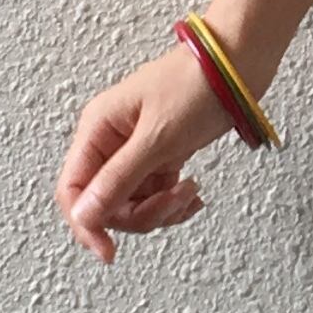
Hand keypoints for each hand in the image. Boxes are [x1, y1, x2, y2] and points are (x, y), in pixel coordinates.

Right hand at [57, 45, 239, 263]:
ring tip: (190, 193)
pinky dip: (173, 202)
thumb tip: (83, 216)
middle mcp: (111, 140)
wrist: (240, 61)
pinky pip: (155, 193)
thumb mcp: (157, 137)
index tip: (108, 251)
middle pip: (105, 203)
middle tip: (172, 203)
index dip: (86, 224)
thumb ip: (118, 179)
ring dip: (161, 209)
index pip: (73, 190)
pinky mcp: (162, 153)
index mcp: (97, 129)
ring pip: (132, 203)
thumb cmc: (197, 84)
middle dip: (139, 214)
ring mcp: (137, 148)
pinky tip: (194, 195)